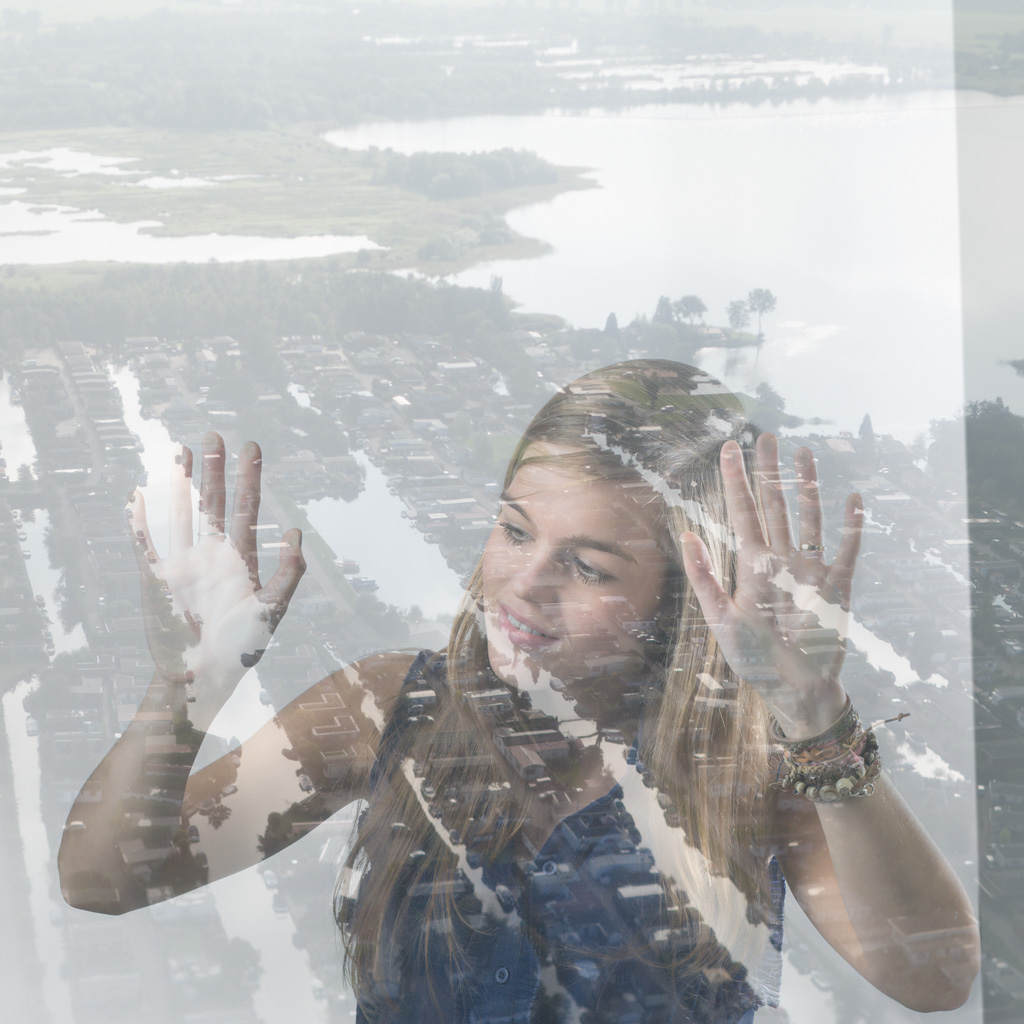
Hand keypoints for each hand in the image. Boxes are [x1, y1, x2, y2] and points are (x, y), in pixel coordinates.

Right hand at [128, 433, 304, 715]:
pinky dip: (140, 520)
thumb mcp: (271, 611)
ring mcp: (183, 565)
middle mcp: (212, 557)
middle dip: (215, 470)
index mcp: (241, 561)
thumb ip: (287, 576)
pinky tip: (137, 495)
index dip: (249, 479)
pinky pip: (146, 543)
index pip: (246, 510)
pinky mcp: (156, 579)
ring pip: (181, 514)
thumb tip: (297, 535)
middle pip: (213, 503)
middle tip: (216, 434)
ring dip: (180, 483)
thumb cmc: (241, 651)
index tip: (251, 448)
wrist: (201, 678)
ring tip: (181, 450)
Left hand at [681, 434, 861, 739]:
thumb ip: (704, 577)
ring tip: (804, 453)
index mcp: (752, 565)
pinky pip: (846, 549)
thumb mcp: (720, 618)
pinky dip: (851, 525)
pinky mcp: (838, 587)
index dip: (735, 480)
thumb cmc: (754, 660)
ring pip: (808, 517)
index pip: (742, 511)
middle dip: (769, 471)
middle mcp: (781, 560)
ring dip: (807, 486)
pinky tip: (852, 498)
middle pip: (775, 504)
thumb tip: (686, 535)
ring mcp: (810, 570)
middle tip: (766, 435)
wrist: (794, 692)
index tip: (729, 447)